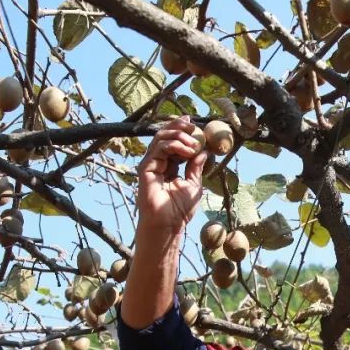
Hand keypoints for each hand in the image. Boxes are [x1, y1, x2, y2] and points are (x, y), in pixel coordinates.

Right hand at [136, 116, 208, 233]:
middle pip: (165, 136)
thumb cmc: (179, 210)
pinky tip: (186, 150)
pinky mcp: (146, 168)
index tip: (194, 124)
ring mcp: (151, 164)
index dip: (182, 131)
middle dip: (179, 127)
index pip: (174, 142)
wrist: (168, 224)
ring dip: (179, 136)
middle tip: (193, 127)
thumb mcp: (194, 184)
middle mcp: (158, 162)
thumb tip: (204, 151)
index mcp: (169, 165)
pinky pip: (158, 148)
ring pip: (161, 138)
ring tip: (193, 144)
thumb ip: (196, 167)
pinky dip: (173, 144)